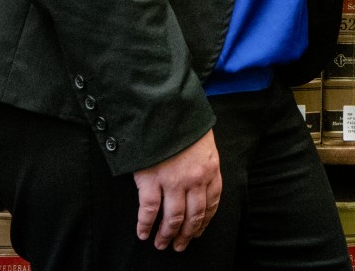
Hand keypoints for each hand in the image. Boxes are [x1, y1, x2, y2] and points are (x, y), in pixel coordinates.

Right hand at [133, 129, 220, 251]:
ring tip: (161, 244)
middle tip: (179, 245)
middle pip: (193, 216)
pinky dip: (145, 225)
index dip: (204, 221)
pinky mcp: (150, 180)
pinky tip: (143, 233)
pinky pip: (148, 210)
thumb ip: (204, 164)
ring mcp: (172, 181)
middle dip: (186, 234)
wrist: (164, 108)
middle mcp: (194, 179)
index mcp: (210, 169)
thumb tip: (200, 184)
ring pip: (172, 218)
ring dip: (166, 235)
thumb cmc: (184, 124)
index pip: (211, 203)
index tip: (197, 231)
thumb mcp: (204, 143)